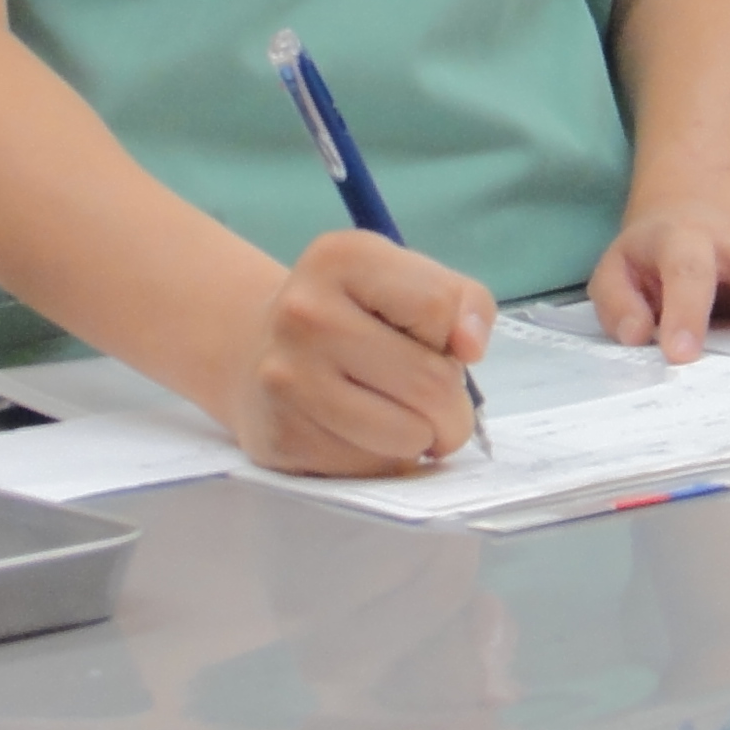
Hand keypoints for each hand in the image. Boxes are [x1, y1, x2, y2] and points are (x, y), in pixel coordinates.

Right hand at [222, 232, 494, 477]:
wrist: (258, 351)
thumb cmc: (355, 316)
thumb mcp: (407, 281)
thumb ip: (460, 302)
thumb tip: (471, 346)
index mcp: (342, 259)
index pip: (438, 307)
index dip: (452, 334)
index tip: (433, 341)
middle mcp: (305, 313)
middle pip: (430, 382)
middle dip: (452, 406)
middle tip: (437, 404)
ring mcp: (286, 379)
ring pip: (407, 436)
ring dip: (421, 438)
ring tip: (400, 418)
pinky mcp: (281, 437)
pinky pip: (371, 470)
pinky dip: (382, 460)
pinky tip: (361, 434)